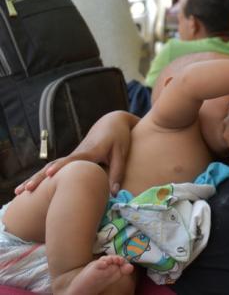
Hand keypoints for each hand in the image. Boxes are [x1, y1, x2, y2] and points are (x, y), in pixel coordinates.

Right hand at [14, 111, 134, 195]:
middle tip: (25, 190)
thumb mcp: (121, 153)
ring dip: (36, 178)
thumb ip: (117, 172)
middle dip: (39, 177)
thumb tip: (113, 194)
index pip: (73, 160)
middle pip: (54, 165)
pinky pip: (54, 168)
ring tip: (19, 192)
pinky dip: (42, 177)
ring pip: (51, 167)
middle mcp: (77, 153)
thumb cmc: (118, 137)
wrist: (111, 121)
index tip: (48, 174)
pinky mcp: (72, 158)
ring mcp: (73, 155)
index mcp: (90, 151)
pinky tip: (32, 187)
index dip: (61, 167)